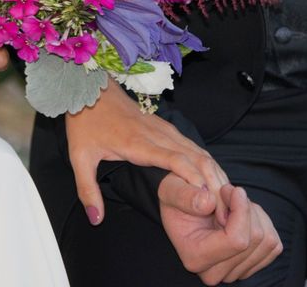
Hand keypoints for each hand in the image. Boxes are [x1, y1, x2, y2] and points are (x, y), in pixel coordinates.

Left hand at [65, 79, 229, 225]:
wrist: (90, 87)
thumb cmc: (85, 122)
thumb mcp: (79, 158)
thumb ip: (87, 190)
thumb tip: (97, 219)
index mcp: (138, 143)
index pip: (177, 161)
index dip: (196, 180)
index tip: (210, 201)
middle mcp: (156, 134)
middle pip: (195, 157)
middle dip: (213, 182)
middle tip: (227, 208)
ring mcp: (162, 128)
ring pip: (196, 149)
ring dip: (213, 171)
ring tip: (226, 196)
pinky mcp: (163, 126)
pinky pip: (190, 144)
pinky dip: (205, 160)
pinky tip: (212, 174)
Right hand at [159, 174, 282, 284]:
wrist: (183, 210)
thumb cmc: (178, 198)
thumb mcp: (171, 189)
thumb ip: (184, 195)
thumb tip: (207, 203)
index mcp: (194, 257)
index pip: (236, 240)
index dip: (240, 210)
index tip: (231, 189)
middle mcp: (214, 273)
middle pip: (254, 239)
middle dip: (246, 208)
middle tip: (228, 192)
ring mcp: (233, 273)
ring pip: (267, 241)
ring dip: (254, 214)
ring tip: (234, 204)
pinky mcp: (250, 267)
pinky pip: (273, 244)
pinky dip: (262, 223)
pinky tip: (242, 215)